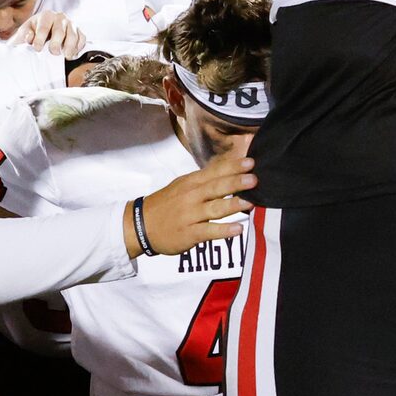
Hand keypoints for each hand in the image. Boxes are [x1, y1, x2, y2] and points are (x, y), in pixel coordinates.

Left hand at [9, 9, 87, 57]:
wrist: (42, 35)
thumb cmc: (32, 34)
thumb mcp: (24, 33)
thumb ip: (24, 35)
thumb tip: (30, 37)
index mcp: (46, 15)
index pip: (43, 28)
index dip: (40, 40)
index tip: (37, 49)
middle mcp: (60, 17)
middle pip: (59, 31)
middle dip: (55, 45)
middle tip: (53, 53)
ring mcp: (71, 24)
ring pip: (73, 35)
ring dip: (70, 47)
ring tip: (66, 57)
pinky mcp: (79, 32)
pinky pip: (82, 39)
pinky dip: (78, 47)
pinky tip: (72, 54)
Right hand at [128, 143, 252, 255]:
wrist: (140, 224)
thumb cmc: (166, 204)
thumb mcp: (182, 185)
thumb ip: (205, 178)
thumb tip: (230, 168)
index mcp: (191, 182)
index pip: (214, 172)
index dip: (232, 167)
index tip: (251, 162)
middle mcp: (191, 197)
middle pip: (215, 188)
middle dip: (235, 183)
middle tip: (254, 179)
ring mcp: (190, 215)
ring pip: (213, 209)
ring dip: (232, 205)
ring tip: (250, 202)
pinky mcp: (189, 234)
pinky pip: (208, 231)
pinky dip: (223, 230)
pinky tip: (238, 229)